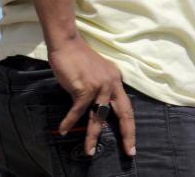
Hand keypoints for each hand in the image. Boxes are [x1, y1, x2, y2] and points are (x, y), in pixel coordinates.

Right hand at [47, 37, 135, 157]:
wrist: (66, 43)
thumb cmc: (76, 57)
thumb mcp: (93, 73)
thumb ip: (96, 90)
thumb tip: (90, 108)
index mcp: (115, 80)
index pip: (126, 107)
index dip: (129, 126)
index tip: (131, 143)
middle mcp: (111, 84)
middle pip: (122, 114)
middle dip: (127, 135)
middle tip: (129, 152)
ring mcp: (99, 86)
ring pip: (97, 116)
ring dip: (92, 135)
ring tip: (88, 150)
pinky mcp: (84, 88)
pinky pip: (77, 110)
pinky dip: (69, 121)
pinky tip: (64, 129)